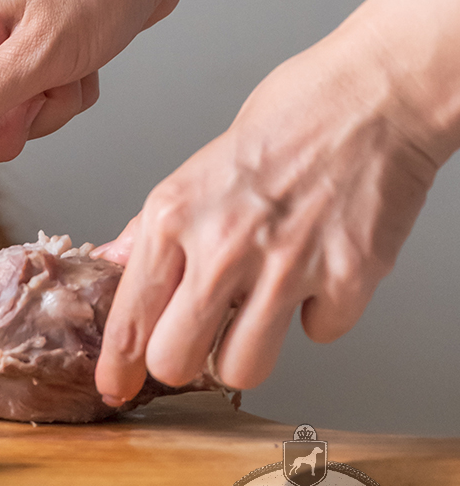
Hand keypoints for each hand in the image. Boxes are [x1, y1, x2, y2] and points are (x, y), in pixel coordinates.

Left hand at [93, 22, 440, 401]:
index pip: (130, 314)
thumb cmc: (286, 120)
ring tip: (258, 312)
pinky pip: (320, 336)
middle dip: (182, 362)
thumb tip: (114, 261)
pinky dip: (319, 314)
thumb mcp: (195, 169)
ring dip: (247, 352)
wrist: (371, 99)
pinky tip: (318, 272)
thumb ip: (154, 227)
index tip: (116, 386)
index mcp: (174, 214)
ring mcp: (286, 266)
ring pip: (243, 369)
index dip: (119, 364)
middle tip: (197, 344)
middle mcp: (222, 244)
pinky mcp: (346, 280)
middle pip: (176, 360)